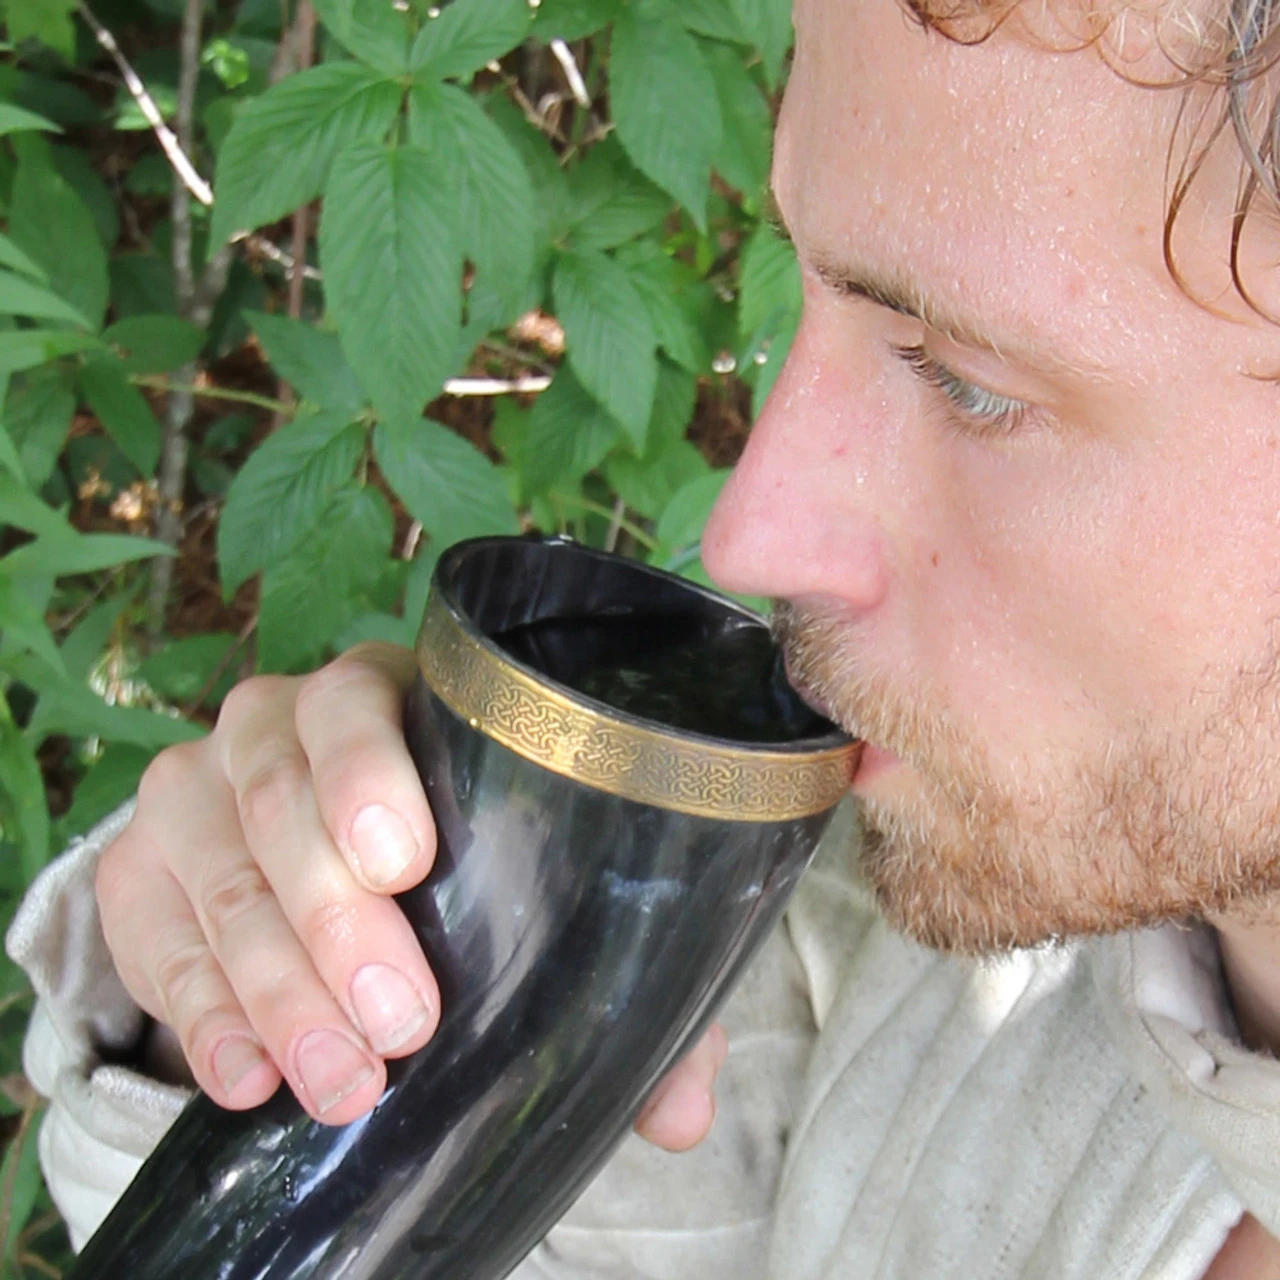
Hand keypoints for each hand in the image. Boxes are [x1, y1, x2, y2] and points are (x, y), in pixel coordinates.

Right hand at [96, 642, 725, 1145]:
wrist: (309, 875)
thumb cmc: (450, 868)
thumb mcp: (523, 891)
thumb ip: (610, 978)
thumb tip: (679, 1111)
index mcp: (383, 696)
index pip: (356, 700)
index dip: (367, 771)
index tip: (405, 864)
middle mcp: (275, 725)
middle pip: (279, 796)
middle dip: (335, 917)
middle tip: (400, 1022)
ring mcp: (198, 789)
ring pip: (219, 873)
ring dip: (273, 984)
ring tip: (339, 1080)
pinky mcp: (141, 866)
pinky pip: (151, 932)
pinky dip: (198, 1008)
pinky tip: (247, 1076)